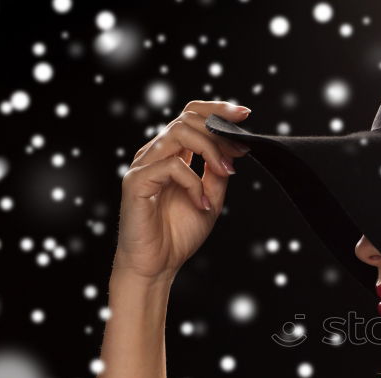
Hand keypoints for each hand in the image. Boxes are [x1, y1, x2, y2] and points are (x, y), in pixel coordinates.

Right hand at [113, 100, 252, 280]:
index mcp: (172, 155)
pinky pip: (172, 166)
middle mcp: (155, 155)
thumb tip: (233, 150)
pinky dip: (194, 184)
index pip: (190, 116)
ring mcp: (144, 166)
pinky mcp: (136, 182)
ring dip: (210, 151)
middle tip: (240, 152)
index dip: (216, 110)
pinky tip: (202, 204)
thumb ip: (218, 173)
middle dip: (219, 131)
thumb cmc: (178, 235)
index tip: (244, 115)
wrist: (156, 265)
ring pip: (179, 134)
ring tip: (225, 172)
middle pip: (187, 119)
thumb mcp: (210, 198)